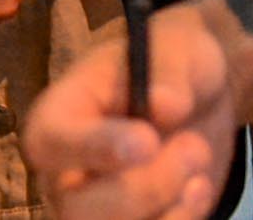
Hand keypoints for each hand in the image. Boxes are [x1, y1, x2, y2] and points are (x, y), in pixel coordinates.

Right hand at [24, 1, 237, 219]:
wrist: (201, 96)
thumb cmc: (171, 61)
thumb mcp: (177, 48)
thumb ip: (169, 70)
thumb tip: (166, 104)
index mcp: (59, 116)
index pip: (51, 142)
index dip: (92, 148)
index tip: (148, 141)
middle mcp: (64, 173)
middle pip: (79, 208)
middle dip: (145, 186)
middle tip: (194, 147)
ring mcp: (94, 210)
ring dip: (168, 207)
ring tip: (199, 159)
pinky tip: (199, 187)